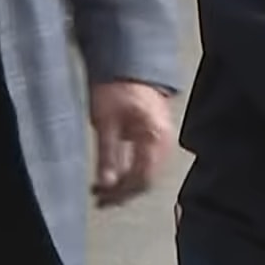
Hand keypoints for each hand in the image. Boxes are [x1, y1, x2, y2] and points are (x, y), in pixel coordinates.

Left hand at [89, 81, 173, 207]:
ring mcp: (161, 138)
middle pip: (147, 178)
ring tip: (104, 189)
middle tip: (101, 199)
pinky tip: (115, 174)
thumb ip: (108, 155)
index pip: (143, 178)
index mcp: (155, 137)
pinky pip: (146, 161)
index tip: (103, 200)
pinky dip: (131, 170)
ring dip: (127, 183)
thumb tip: (107, 183)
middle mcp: (163, 140)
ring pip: (148, 171)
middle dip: (124, 192)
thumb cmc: (118, 86)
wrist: (128, 64)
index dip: (122, 193)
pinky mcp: (154, 135)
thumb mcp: (106, 122)